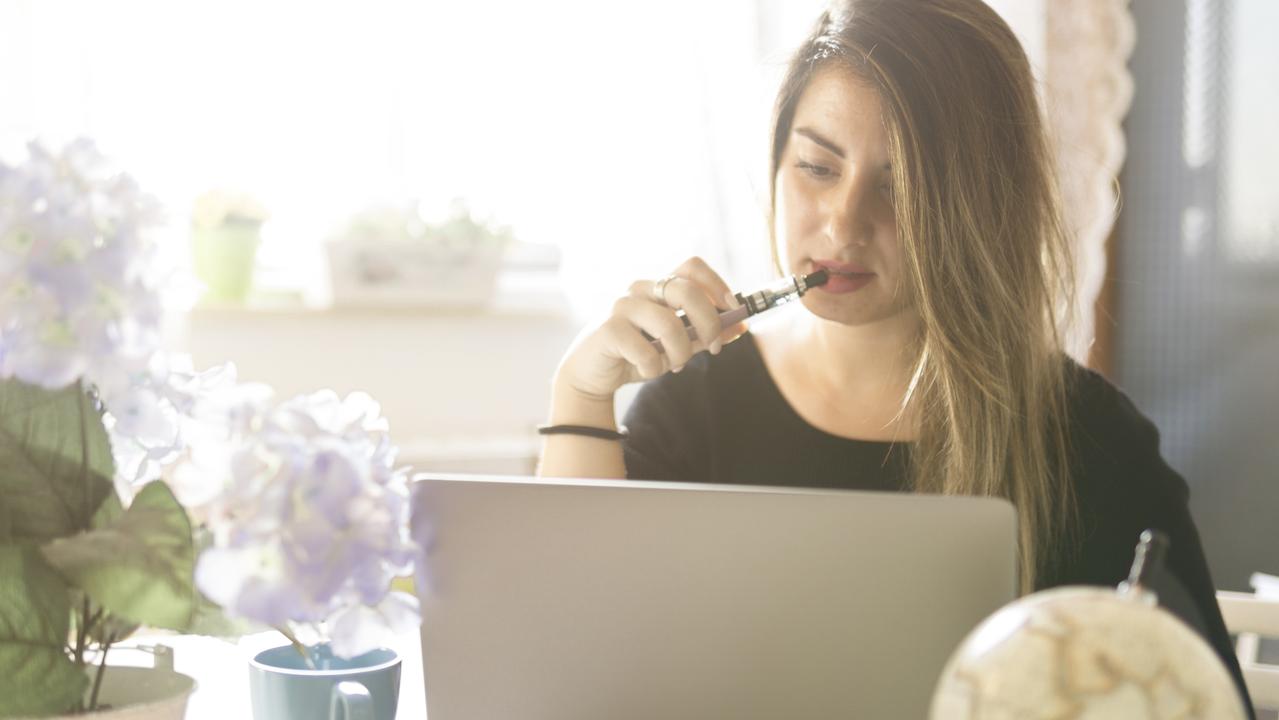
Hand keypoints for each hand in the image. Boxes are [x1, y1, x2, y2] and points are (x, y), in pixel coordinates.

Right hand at [554, 256, 748, 400]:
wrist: (590, 375)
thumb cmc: (635, 355)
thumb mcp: (676, 345)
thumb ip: (703, 334)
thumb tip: (742, 326)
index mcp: (658, 286)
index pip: (692, 267)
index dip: (718, 285)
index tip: (734, 311)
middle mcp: (640, 289)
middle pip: (686, 290)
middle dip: (709, 322)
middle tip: (713, 349)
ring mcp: (622, 306)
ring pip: (670, 324)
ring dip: (680, 353)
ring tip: (673, 366)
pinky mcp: (608, 328)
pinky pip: (646, 351)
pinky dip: (653, 368)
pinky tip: (646, 371)